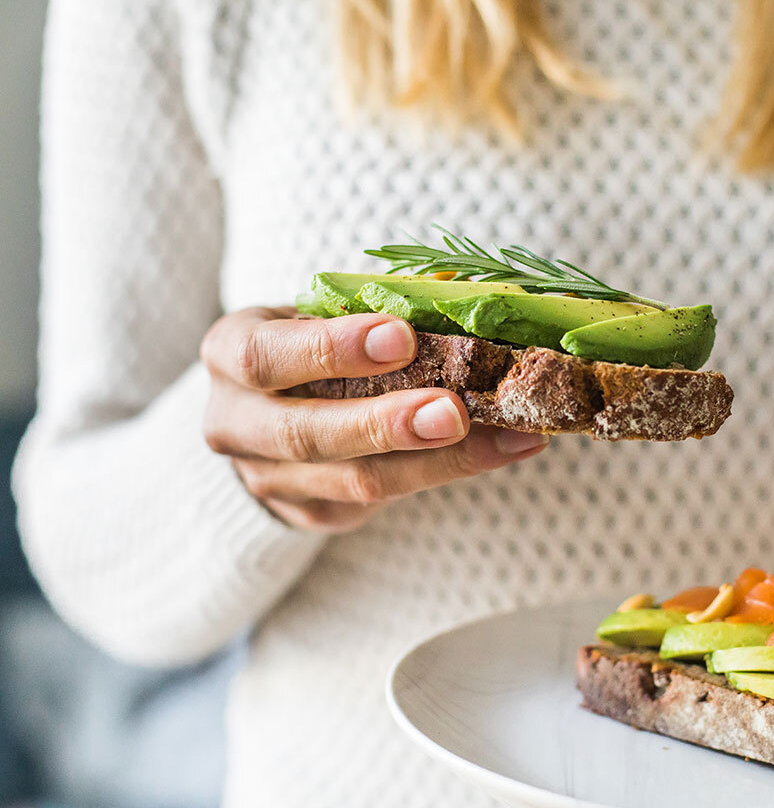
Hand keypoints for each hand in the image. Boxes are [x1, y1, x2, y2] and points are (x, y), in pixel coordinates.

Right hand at [200, 307, 548, 530]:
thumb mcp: (321, 313)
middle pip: (305, 434)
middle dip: (386, 425)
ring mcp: (268, 479)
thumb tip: (459, 293)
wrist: (267, 413)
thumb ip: (376, 305)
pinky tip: (506, 448)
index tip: (402, 337)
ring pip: (356, 481)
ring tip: (509, 436)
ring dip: (440, 461)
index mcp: (229, 353)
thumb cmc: (309, 345)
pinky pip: (383, 502)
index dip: (330, 350)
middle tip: (454, 411)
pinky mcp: (310, 514)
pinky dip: (450, 473)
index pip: (265, 355)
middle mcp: (234, 423)